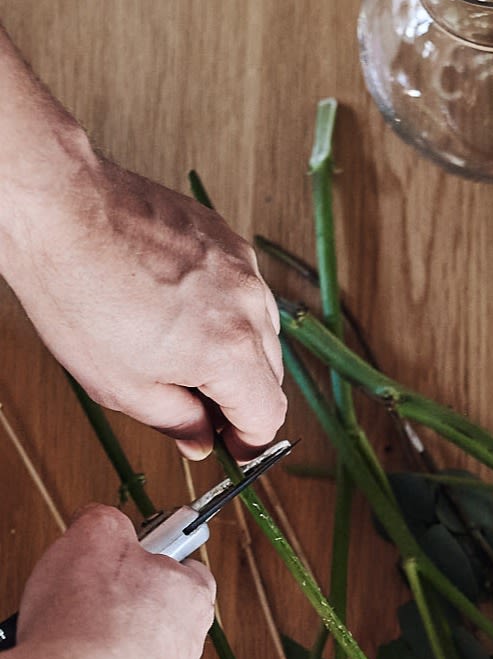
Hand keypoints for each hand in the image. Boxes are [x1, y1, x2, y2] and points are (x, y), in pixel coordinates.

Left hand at [0, 144, 285, 459]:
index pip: (268, 415)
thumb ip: (176, 422)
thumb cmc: (79, 293)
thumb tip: (200, 439)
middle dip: (239, 397)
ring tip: (180, 351)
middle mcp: (249, 306)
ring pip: (260, 330)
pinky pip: (243, 290)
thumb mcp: (122, 386)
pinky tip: (178, 309)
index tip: (230, 447)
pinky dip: (223, 310)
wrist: (57, 211)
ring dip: (234, 351)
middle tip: (196, 406)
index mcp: (231, 352)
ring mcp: (241, 266)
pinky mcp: (224, 238)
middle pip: (269, 375)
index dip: (248, 441)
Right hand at [11, 502, 215, 658]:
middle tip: (87, 593)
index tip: (127, 553)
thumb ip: (107, 521)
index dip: (150, 556)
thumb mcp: (92, 536)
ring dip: (108, 641)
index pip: (186, 567)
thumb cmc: (86, 622)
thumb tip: (104, 522)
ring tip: (71, 633)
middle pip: (159, 611)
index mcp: (192, 597)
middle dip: (124, 601)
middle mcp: (191, 646)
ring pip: (138, 652)